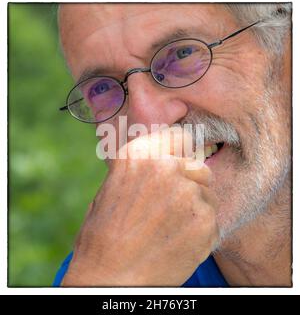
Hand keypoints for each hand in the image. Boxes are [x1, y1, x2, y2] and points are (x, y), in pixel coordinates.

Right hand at [62, 128, 218, 285]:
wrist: (111, 277)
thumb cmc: (105, 234)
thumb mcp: (113, 187)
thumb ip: (142, 167)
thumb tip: (166, 158)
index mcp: (138, 155)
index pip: (179, 137)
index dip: (182, 152)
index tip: (183, 164)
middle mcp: (165, 167)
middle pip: (198, 167)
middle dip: (191, 184)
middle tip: (173, 206)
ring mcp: (187, 193)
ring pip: (207, 194)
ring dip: (196, 208)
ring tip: (171, 228)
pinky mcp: (205, 221)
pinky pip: (212, 220)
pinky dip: (201, 231)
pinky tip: (179, 242)